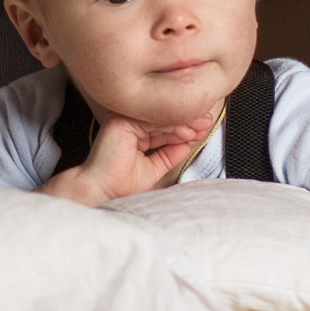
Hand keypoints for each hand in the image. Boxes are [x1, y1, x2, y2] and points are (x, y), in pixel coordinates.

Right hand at [39, 113, 207, 206]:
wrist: (102, 193)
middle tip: (207, 123)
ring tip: (201, 128)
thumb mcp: (153, 169)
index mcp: (133, 132)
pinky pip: (151, 121)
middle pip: (162, 118)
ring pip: (159, 117)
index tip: (203, 128)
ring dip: (183, 123)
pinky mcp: (121, 122)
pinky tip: (186, 132)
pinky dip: (171, 127)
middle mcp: (127, 124)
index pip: (162, 124)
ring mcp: (123, 121)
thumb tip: (185, 146)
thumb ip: (167, 155)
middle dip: (187, 121)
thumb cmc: (119, 185)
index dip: (184, 126)